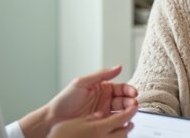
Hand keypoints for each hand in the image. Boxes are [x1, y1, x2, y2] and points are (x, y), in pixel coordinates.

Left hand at [19, 66, 137, 137]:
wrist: (55, 118)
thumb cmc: (66, 99)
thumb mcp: (82, 82)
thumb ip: (101, 74)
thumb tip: (118, 67)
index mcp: (102, 87)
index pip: (121, 88)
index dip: (129, 90)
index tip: (133, 93)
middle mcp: (105, 99)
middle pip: (123, 100)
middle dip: (131, 101)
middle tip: (133, 104)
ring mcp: (104, 112)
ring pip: (121, 111)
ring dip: (128, 111)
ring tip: (130, 112)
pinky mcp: (102, 123)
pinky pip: (114, 122)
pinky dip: (120, 121)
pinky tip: (123, 120)